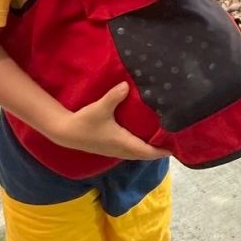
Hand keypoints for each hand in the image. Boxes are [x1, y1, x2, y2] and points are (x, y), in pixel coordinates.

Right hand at [50, 83, 169, 160]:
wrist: (66, 132)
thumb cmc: (85, 121)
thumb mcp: (101, 107)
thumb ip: (114, 96)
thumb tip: (127, 85)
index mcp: (123, 143)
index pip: (146, 151)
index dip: (160, 151)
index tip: (174, 149)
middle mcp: (121, 149)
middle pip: (144, 155)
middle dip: (157, 151)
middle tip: (172, 143)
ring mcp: (114, 150)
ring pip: (136, 154)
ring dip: (148, 150)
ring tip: (160, 141)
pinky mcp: (109, 147)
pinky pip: (130, 151)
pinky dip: (139, 148)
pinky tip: (142, 138)